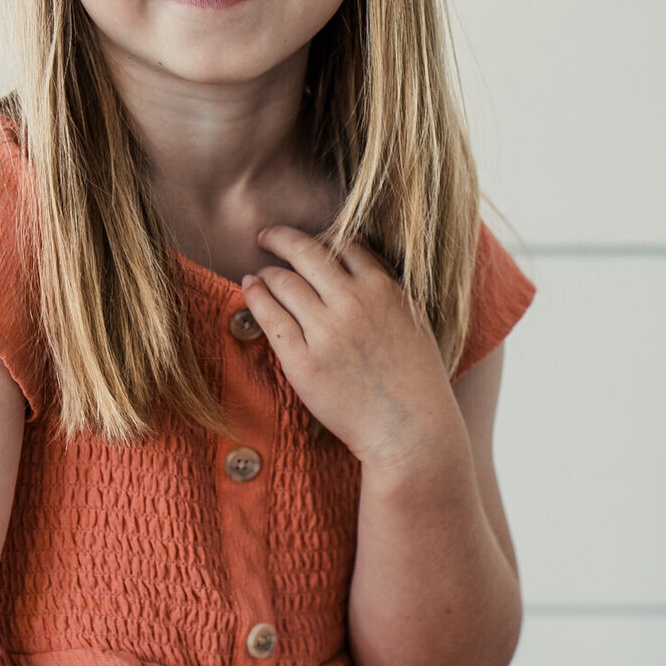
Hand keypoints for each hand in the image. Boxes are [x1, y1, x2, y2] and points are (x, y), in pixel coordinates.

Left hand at [239, 223, 464, 470]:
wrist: (410, 429)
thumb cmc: (416, 380)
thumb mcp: (412, 320)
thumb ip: (385, 286)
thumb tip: (358, 249)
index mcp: (382, 288)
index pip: (343, 244)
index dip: (320, 237)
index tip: (306, 239)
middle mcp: (352, 302)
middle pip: (305, 252)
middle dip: (280, 237)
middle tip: (266, 236)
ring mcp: (325, 331)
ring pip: (283, 281)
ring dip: (267, 272)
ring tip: (260, 274)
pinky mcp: (302, 361)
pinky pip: (269, 316)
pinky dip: (255, 295)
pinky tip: (250, 288)